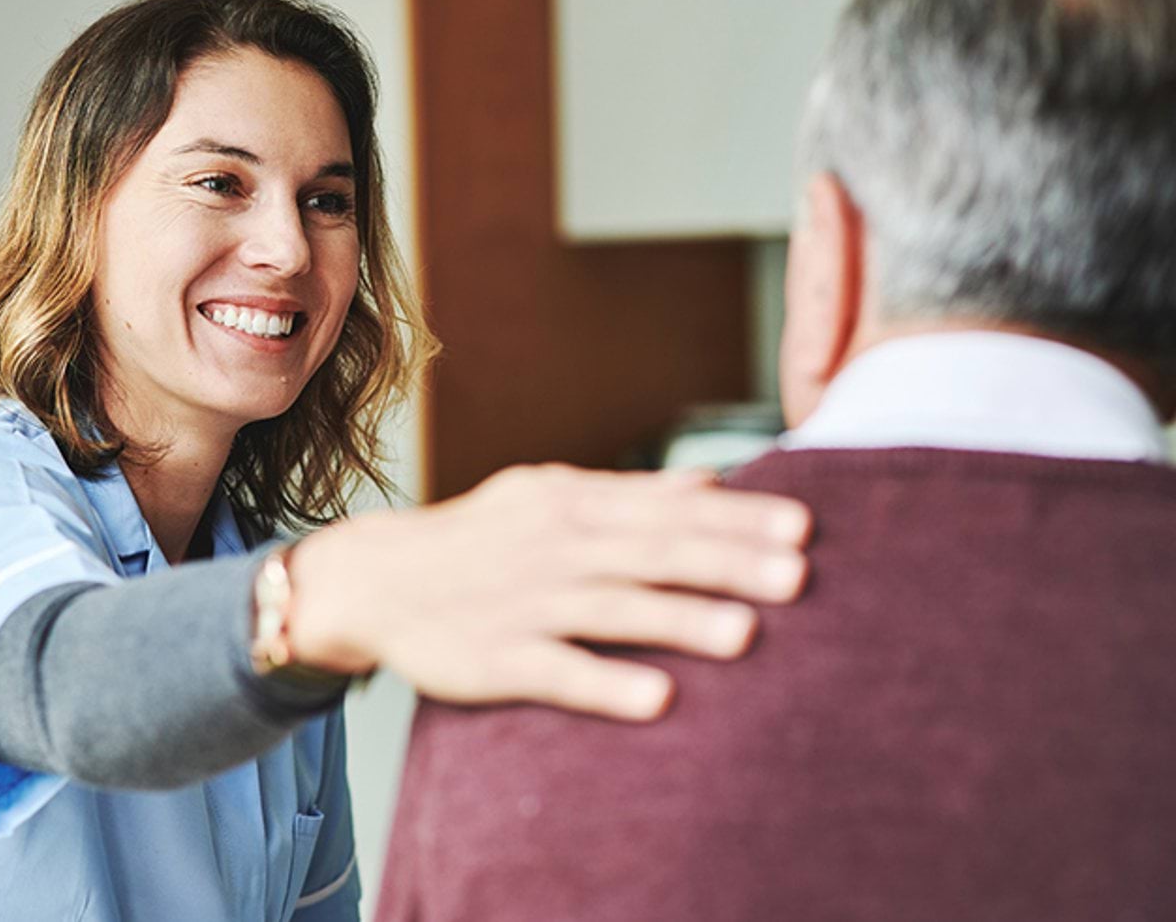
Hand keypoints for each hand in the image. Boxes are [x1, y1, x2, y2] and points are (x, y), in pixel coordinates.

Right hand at [284, 463, 810, 721]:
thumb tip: (716, 481)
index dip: (736, 519)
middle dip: (726, 562)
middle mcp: (552, 547)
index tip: (803, 528)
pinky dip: (605, 682)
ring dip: (678, 619)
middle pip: (650, 553)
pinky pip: (556, 671)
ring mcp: (523, 603)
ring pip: (611, 609)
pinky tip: (658, 698)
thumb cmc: (480, 538)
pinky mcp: (495, 659)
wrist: (375, 579)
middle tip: (799, 577)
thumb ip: (632, 492)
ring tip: (747, 634)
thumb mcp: (548, 495)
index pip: (666, 508)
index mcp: (570, 503)